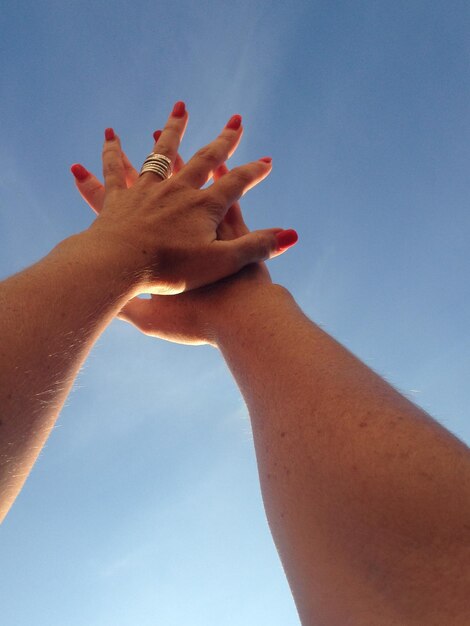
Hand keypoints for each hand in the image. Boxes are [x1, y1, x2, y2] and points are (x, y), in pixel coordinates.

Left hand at [79, 102, 291, 295]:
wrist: (119, 266)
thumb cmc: (171, 270)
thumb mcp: (220, 263)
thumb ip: (256, 247)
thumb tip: (291, 235)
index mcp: (203, 207)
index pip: (235, 183)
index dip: (253, 172)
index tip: (266, 161)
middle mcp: (177, 191)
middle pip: (203, 159)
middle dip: (223, 141)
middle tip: (235, 122)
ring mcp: (146, 191)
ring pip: (161, 154)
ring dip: (174, 130)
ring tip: (180, 109)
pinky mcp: (119, 200)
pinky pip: (115, 170)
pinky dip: (113, 152)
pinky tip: (111, 135)